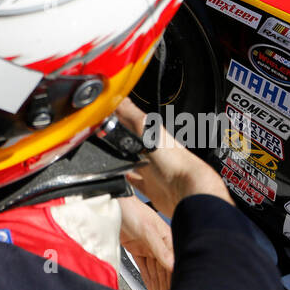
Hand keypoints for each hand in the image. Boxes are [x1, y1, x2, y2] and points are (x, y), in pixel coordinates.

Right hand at [112, 98, 231, 217]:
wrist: (187, 192)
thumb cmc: (175, 161)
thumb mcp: (148, 130)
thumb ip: (130, 114)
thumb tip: (115, 98)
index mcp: (152, 133)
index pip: (130, 119)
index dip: (118, 114)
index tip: (104, 111)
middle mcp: (152, 150)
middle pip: (130, 140)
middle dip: (117, 137)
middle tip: (103, 133)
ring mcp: (152, 169)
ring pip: (132, 161)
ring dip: (120, 159)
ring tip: (107, 155)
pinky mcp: (151, 187)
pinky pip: (135, 181)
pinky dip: (126, 179)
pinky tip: (120, 178)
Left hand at [117, 196, 173, 289]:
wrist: (109, 202)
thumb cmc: (129, 207)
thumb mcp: (147, 229)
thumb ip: (160, 249)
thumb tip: (173, 264)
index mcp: (167, 236)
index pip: (174, 262)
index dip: (176, 277)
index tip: (178, 289)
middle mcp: (159, 242)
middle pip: (165, 269)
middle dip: (167, 286)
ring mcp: (148, 246)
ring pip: (155, 271)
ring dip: (158, 286)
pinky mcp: (137, 249)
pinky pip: (145, 268)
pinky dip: (148, 280)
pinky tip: (152, 289)